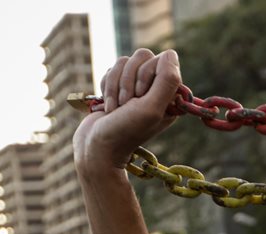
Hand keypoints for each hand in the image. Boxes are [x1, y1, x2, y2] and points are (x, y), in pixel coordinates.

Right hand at [73, 49, 182, 173]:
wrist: (95, 147)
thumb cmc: (124, 132)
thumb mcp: (151, 108)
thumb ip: (166, 81)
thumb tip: (170, 54)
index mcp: (170, 96)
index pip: (164, 61)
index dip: (148, 73)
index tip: (141, 96)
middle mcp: (154, 90)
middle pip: (143, 56)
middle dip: (129, 79)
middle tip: (127, 104)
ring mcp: (135, 88)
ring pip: (125, 61)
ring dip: (115, 84)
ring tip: (116, 108)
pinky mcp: (117, 87)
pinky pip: (112, 68)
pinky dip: (106, 86)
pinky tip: (107, 106)